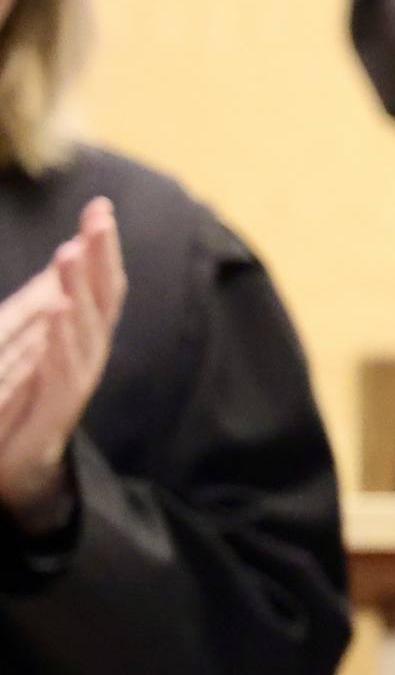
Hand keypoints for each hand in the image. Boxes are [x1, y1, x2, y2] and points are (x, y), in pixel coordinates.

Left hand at [0, 197, 125, 530]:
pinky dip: (61, 340)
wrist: (13, 469)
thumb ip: (49, 300)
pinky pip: (59, 371)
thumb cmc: (24, 402)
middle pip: (100, 301)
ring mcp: (72, 384)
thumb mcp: (31, 339)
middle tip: (98, 219)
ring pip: (82, 330)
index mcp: (82, 337)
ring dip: (80, 290)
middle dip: (100, 258)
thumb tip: (69, 253)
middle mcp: (86, 357)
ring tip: (74, 254)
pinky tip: (60, 312)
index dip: (102, 247)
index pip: (100, 285)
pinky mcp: (52, 413)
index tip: (100, 205)